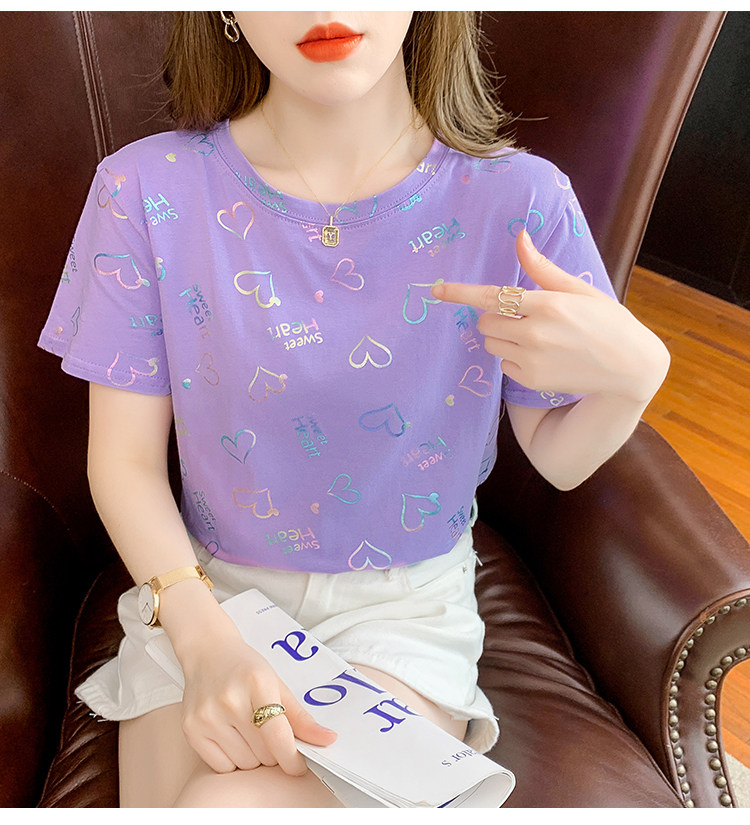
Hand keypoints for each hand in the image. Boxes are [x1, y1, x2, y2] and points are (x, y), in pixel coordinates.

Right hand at [179, 620, 336, 775]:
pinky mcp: (191, 730)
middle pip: (264, 753)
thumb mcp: (277, 683)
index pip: (278, 734)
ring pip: (245, 763)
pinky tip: (232, 736)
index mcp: (256, 682)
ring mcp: (207, 716)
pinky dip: (233, 760)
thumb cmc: (245, 668)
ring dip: (254, 757)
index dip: (292, 757)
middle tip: (268, 732)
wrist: (207, 652)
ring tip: (248, 730)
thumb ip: (301, 717)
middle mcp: (229, 699)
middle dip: (274, 751)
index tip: (299, 765)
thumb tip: (328, 740)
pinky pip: (222, 766)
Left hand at [432, 230, 668, 402]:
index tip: (436, 290)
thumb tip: (519, 237)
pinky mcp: (531, 380)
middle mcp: (535, 333)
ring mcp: (532, 359)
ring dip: (503, 337)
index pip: (492, 296)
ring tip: (535, 337)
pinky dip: (514, 359)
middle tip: (523, 316)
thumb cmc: (605, 320)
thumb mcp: (578, 288)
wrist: (629, 366)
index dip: (460, 293)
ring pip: (492, 343)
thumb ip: (542, 268)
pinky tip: (541, 357)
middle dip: (496, 316)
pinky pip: (503, 365)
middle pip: (486, 321)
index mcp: (547, 304)